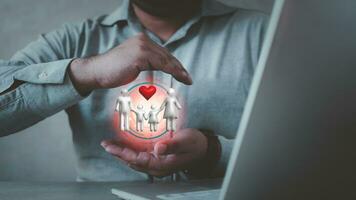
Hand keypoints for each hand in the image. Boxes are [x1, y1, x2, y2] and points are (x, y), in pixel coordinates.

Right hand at [69, 33, 191, 94]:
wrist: (96, 72)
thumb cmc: (113, 71)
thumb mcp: (133, 63)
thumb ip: (146, 62)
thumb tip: (160, 69)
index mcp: (142, 41)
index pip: (162, 52)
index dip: (174, 63)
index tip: (183, 74)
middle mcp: (143, 40)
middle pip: (166, 55)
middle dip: (179, 67)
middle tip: (188, 79)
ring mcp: (142, 46)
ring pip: (166, 59)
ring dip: (178, 70)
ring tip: (186, 79)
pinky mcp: (140, 54)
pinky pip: (161, 64)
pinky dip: (171, 70)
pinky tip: (178, 77)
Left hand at [101, 128, 207, 176]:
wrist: (204, 148)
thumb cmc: (195, 144)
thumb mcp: (185, 142)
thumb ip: (171, 145)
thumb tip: (157, 148)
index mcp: (162, 164)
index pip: (137, 160)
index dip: (122, 153)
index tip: (110, 146)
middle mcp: (157, 166)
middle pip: (132, 161)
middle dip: (118, 153)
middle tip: (106, 144)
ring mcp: (157, 163)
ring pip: (135, 159)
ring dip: (122, 152)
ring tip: (111, 144)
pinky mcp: (158, 157)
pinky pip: (141, 155)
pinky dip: (131, 150)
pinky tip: (126, 144)